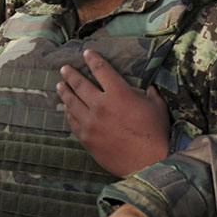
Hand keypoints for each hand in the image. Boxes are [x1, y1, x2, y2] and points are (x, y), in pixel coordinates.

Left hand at [58, 49, 169, 176]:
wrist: (149, 164)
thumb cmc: (156, 134)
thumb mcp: (157, 106)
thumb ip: (148, 92)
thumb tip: (147, 86)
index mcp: (119, 93)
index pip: (101, 69)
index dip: (93, 59)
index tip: (86, 53)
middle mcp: (101, 105)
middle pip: (80, 84)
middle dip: (70, 74)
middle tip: (64, 68)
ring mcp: (91, 122)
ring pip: (72, 102)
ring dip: (64, 92)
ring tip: (59, 85)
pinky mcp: (86, 138)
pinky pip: (73, 121)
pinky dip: (69, 112)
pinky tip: (67, 109)